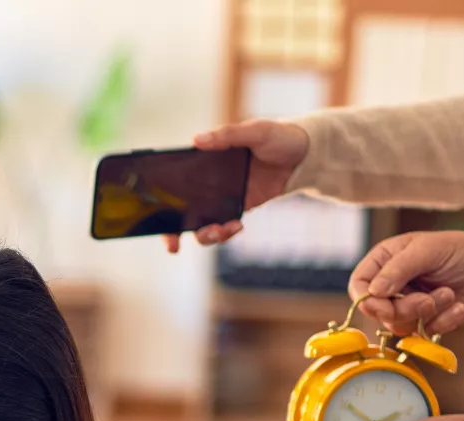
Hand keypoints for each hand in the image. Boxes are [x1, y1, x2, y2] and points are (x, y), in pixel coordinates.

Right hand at [163, 120, 307, 250]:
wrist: (307, 153)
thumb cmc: (280, 136)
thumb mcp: (255, 131)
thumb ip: (227, 136)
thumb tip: (197, 141)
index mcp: (206, 159)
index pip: (175, 181)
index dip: (161, 202)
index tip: (156, 220)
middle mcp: (209, 179)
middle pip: (183, 209)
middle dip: (176, 231)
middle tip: (174, 245)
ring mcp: (223, 195)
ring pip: (203, 222)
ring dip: (204, 234)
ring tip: (218, 232)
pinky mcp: (240, 207)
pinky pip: (225, 225)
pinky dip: (226, 232)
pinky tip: (236, 227)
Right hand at [348, 230, 463, 334]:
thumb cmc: (459, 251)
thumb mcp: (427, 250)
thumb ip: (398, 269)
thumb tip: (372, 292)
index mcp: (384, 261)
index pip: (359, 285)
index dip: (367, 299)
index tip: (384, 305)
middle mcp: (391, 285)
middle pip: (378, 311)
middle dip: (404, 309)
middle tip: (426, 301)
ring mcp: (407, 305)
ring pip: (399, 326)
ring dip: (427, 313)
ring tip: (448, 294)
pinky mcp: (424, 322)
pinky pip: (423, 334)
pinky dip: (443, 322)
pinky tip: (459, 306)